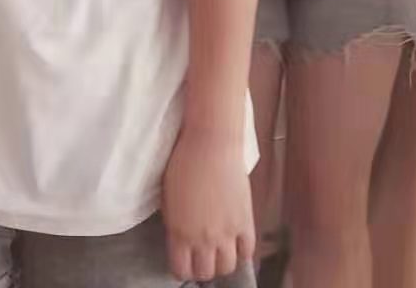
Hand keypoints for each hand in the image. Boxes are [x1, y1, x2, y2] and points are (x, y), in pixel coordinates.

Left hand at [162, 128, 254, 283]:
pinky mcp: (245, 221)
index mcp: (179, 232)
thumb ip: (174, 223)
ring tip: (218, 251)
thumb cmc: (183, 161)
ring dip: (221, 262)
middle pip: (205, 273)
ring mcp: (226, 232)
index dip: (181, 268)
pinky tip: (235, 243)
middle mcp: (203, 238)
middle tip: (200, 257)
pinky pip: (247, 251)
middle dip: (201, 269)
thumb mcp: (168, 196)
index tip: (182, 261)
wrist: (211, 142)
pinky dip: (241, 252)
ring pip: (227, 267)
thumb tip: (179, 238)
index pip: (181, 270)